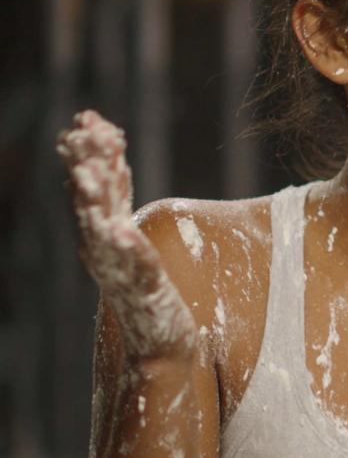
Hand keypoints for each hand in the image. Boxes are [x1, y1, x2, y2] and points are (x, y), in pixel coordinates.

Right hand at [57, 111, 196, 360]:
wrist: (158, 339)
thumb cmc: (143, 281)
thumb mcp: (127, 226)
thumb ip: (118, 191)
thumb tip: (108, 146)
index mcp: (101, 230)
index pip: (95, 184)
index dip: (89, 152)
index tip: (85, 118)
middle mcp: (102, 247)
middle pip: (92, 200)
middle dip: (86, 165)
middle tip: (79, 134)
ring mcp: (119, 269)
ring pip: (103, 228)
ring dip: (94, 200)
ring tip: (89, 174)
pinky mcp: (145, 290)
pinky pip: (135, 265)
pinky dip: (127, 247)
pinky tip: (121, 230)